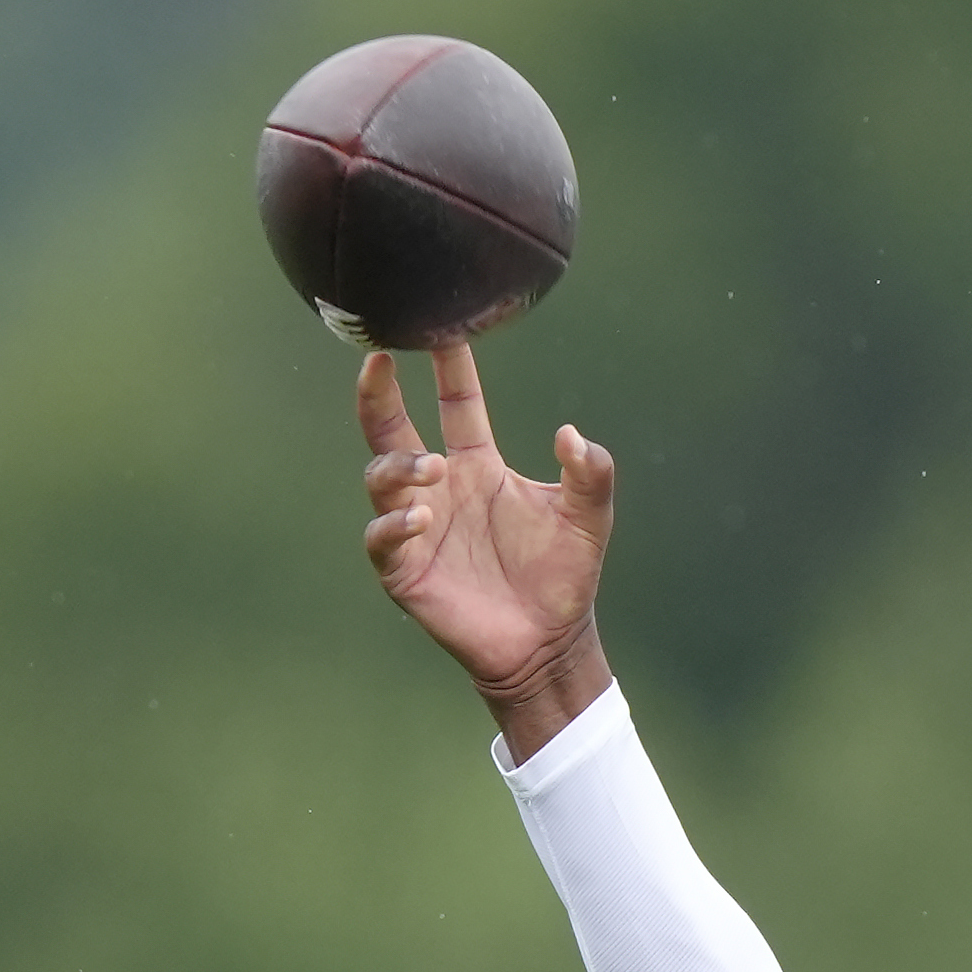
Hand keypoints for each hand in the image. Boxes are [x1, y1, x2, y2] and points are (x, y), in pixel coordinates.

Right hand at [356, 340, 615, 754]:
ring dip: (398, 466)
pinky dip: (393, 525)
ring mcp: (418, 527)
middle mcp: (440, 488)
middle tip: (378, 363)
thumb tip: (572, 434)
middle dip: (379, 395)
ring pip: (381, 479)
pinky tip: (418, 517)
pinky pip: (382, 539)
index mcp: (479, 465)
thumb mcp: (589, 519)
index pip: (456, 403)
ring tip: (431, 468)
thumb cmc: (564, 577)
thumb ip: (592, 474)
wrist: (549, 644)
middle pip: (392, 430)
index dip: (448, 366)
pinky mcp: (406, 571)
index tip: (441, 326)